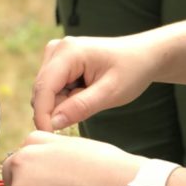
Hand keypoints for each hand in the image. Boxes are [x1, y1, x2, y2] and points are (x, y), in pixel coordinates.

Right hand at [32, 36, 158, 130]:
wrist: (143, 56)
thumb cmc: (132, 70)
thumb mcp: (110, 93)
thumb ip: (80, 108)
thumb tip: (52, 123)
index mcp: (68, 52)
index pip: (43, 88)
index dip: (43, 115)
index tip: (50, 136)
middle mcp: (56, 49)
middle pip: (42, 91)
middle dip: (59, 108)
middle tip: (91, 107)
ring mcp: (55, 54)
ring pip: (46, 92)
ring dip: (64, 103)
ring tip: (92, 97)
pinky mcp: (58, 62)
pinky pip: (52, 89)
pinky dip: (66, 98)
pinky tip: (86, 93)